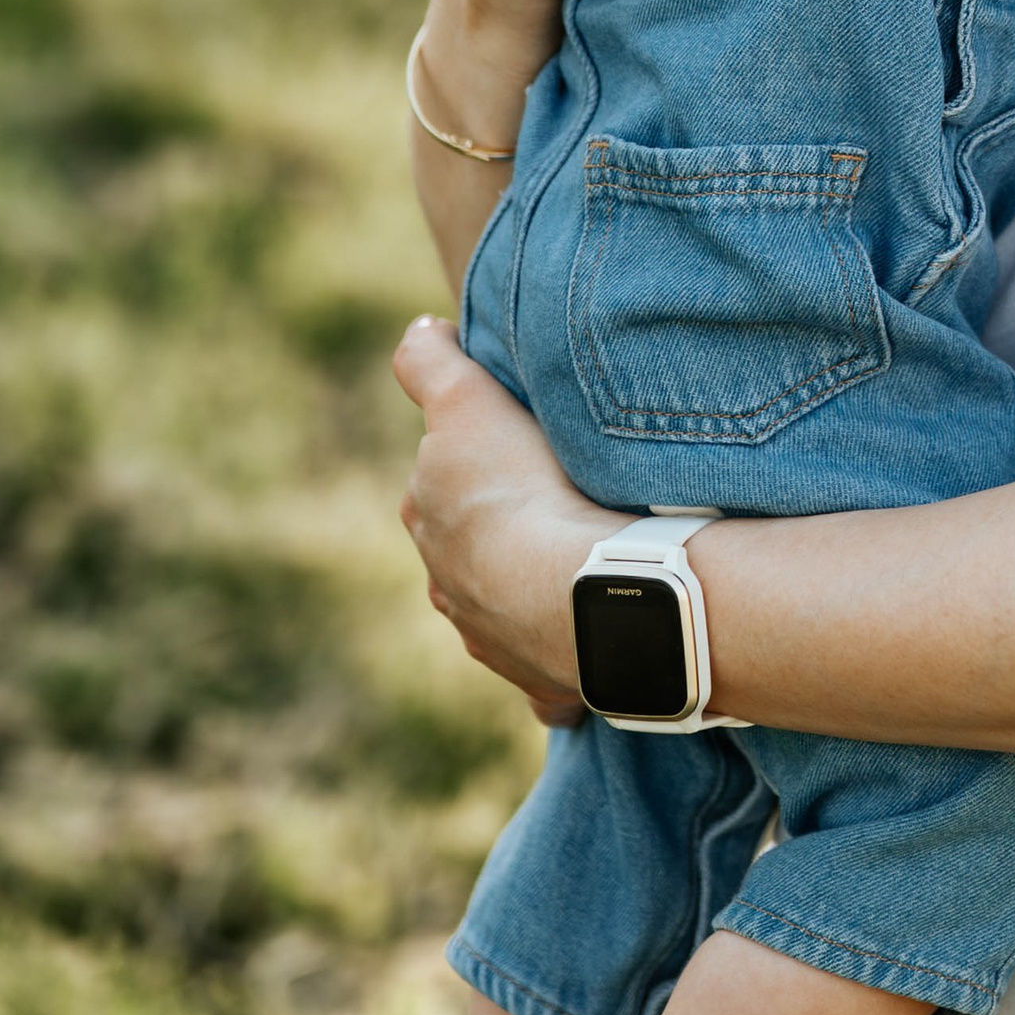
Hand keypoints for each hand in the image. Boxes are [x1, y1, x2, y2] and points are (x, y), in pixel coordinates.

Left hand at [394, 316, 604, 721]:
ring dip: (534, 595)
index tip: (510, 454)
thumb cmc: (521, 491)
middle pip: (470, 555)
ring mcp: (496, 641)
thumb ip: (430, 365)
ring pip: (508, 613)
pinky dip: (566, 665)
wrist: (573, 589)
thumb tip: (419, 332)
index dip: (471, 467)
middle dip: (499, 537)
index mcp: (430, 525)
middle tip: (554, 507)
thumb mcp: (466, 404)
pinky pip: (552, 678)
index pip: (436, 491)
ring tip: (582, 570)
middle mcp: (451, 589)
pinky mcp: (545, 683)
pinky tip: (594, 645)